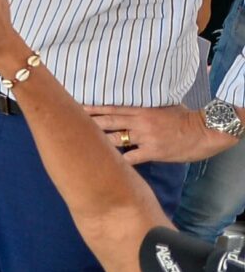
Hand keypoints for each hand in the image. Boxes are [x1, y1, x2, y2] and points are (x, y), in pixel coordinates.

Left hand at [82, 102, 229, 165]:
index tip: (73, 107)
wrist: (204, 132)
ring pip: (115, 139)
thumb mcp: (162, 108)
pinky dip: (118, 161)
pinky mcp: (153, 152)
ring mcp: (145, 137)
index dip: (91, 109)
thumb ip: (143, 109)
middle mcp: (139, 122)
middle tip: (67, 123)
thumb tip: (127, 109)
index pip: (111, 108)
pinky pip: (130, 158)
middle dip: (87, 123)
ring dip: (98, 143)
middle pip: (107, 121)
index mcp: (141, 110)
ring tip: (79, 145)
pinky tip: (104, 164)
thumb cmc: (185, 119)